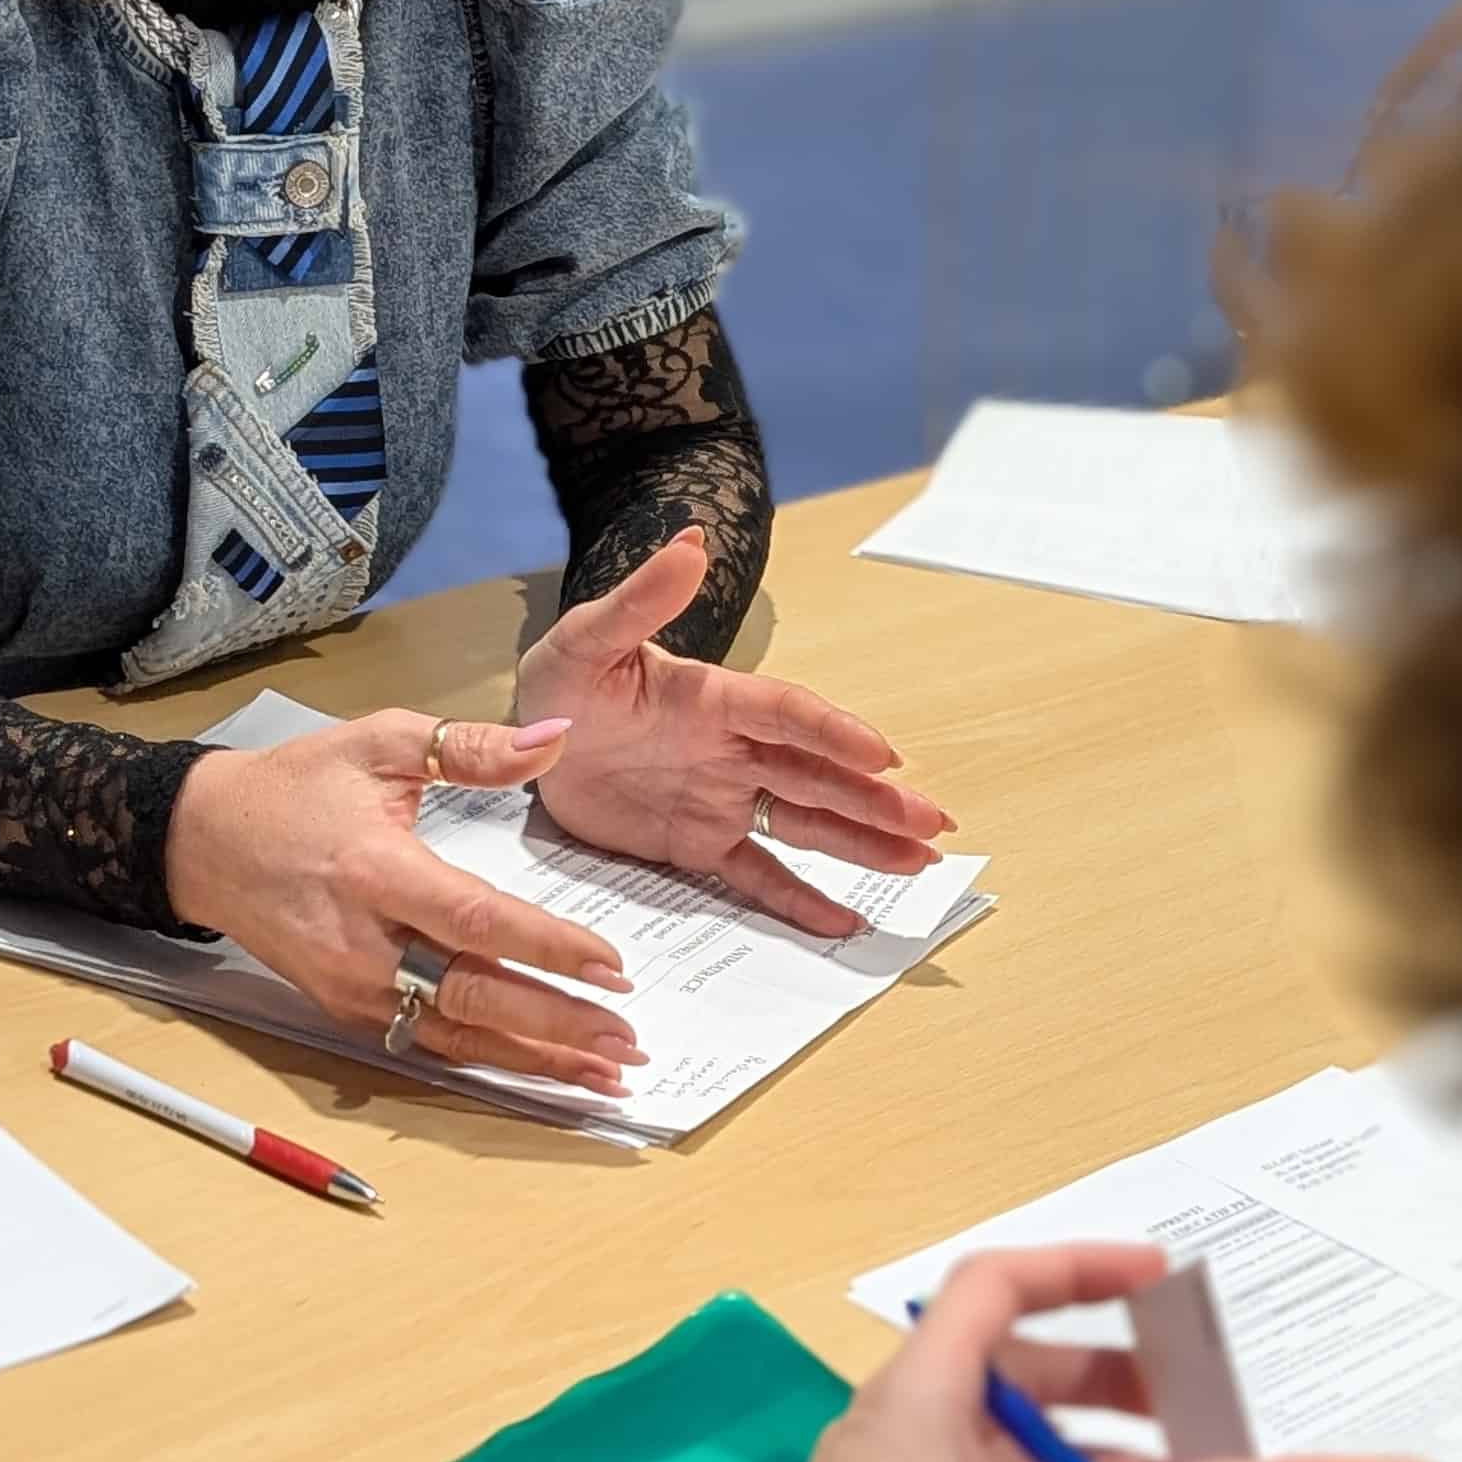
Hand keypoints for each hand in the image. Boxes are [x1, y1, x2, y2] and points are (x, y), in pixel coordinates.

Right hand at [163, 707, 644, 1094]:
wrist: (203, 841)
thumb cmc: (294, 788)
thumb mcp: (379, 744)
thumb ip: (469, 748)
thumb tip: (554, 739)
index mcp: (374, 870)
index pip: (475, 920)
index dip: (547, 948)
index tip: (612, 968)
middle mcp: (362, 942)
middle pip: (472, 996)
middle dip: (557, 1026)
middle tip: (627, 1042)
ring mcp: (351, 986)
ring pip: (455, 1036)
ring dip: (535, 1060)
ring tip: (605, 1073)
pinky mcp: (346, 1010)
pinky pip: (428, 1045)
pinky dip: (490, 1060)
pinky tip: (542, 1069)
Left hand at [513, 528, 952, 937]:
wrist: (527, 742)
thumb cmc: (562, 683)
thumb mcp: (589, 640)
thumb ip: (640, 601)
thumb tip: (691, 541)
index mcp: (716, 699)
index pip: (788, 714)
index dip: (835, 734)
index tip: (884, 757)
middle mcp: (735, 750)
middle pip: (818, 774)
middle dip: (877, 799)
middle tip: (934, 821)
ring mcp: (724, 799)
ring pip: (806, 823)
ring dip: (864, 841)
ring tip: (922, 859)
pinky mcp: (699, 845)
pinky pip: (757, 875)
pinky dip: (799, 899)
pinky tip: (847, 919)